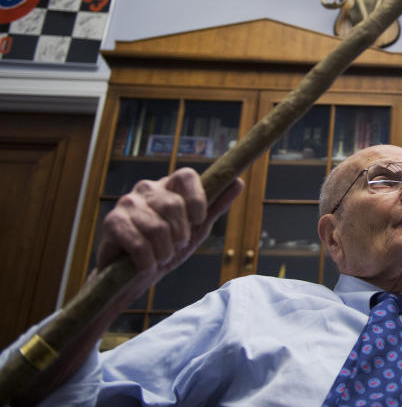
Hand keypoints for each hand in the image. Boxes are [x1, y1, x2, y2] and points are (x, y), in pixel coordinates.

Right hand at [96, 168, 243, 279]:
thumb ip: (215, 205)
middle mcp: (146, 189)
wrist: (134, 277)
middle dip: (180, 235)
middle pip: (174, 205)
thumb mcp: (196, 229)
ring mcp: (127, 204)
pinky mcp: (111, 223)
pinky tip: (145, 265)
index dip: (197, 198)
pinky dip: (147, 261)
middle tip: (174, 248)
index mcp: (169, 187)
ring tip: (159, 257)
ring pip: (157, 227)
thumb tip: (238, 181)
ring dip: (163, 252)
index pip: (186, 176)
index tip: (198, 220)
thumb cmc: (166, 248)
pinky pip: (138, 243)